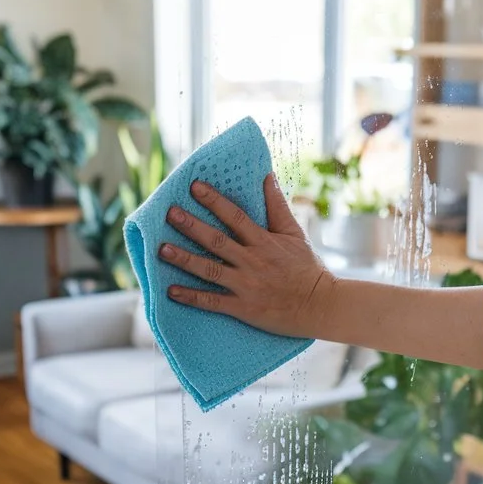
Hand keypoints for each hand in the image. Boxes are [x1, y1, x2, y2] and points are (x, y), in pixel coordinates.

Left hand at [159, 174, 336, 337]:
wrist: (320, 306)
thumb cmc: (308, 269)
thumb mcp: (295, 234)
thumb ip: (278, 206)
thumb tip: (267, 175)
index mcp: (264, 241)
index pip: (234, 216)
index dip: (213, 200)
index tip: (194, 187)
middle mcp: (252, 261)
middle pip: (216, 241)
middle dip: (191, 226)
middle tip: (170, 213)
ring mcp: (245, 285)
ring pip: (209, 270)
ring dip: (184, 259)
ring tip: (162, 249)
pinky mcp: (243, 308)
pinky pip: (212, 302)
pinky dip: (191, 297)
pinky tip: (171, 291)